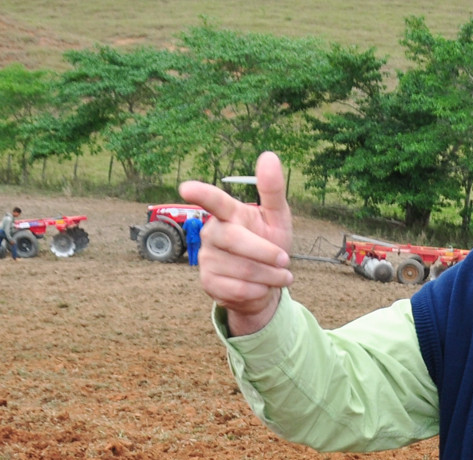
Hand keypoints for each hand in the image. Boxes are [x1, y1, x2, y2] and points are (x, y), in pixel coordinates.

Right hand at [179, 151, 294, 335]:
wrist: (265, 286)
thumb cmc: (270, 245)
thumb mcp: (278, 218)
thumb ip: (272, 190)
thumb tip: (269, 155)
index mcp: (228, 214)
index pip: (215, 202)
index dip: (201, 194)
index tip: (186, 188)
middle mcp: (212, 232)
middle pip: (234, 240)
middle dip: (266, 252)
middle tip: (286, 260)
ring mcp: (207, 258)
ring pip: (241, 268)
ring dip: (269, 276)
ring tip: (280, 276)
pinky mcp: (209, 282)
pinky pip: (237, 289)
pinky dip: (259, 291)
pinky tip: (263, 287)